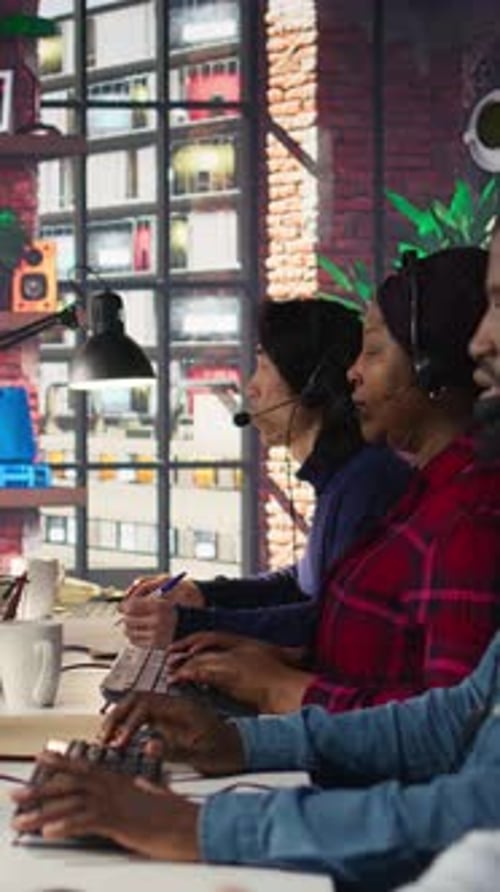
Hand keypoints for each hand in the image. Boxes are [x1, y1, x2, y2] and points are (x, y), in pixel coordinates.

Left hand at [11, 751, 198, 860]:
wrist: (194, 824)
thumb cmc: (178, 813)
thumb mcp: (158, 794)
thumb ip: (146, 786)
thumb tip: (141, 781)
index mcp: (121, 780)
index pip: (85, 767)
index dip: (61, 763)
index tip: (42, 758)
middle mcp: (115, 787)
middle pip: (70, 784)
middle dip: (40, 790)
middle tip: (17, 796)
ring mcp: (116, 803)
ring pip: (71, 803)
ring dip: (42, 812)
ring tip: (22, 821)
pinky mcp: (119, 822)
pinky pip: (86, 822)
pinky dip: (66, 825)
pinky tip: (50, 831)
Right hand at [99, 691, 244, 775]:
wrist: (242, 749)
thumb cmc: (226, 751)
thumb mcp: (201, 755)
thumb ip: (173, 750)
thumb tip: (148, 746)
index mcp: (182, 708)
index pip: (146, 704)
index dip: (128, 721)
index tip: (120, 742)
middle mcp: (174, 705)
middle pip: (137, 699)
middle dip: (117, 716)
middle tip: (104, 738)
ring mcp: (171, 712)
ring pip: (138, 705)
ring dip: (121, 719)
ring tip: (108, 739)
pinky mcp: (170, 721)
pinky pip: (144, 716)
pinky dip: (129, 725)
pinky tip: (122, 740)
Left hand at [120, 575, 204, 647]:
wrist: (196, 622)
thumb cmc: (178, 605)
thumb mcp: (164, 594)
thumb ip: (144, 595)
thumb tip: (124, 605)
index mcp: (160, 606)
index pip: (132, 606)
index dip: (124, 605)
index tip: (123, 606)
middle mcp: (158, 621)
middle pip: (129, 619)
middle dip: (125, 617)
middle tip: (125, 614)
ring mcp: (157, 634)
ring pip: (130, 632)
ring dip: (128, 627)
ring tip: (130, 623)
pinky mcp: (157, 645)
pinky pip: (136, 641)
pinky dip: (133, 636)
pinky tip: (137, 631)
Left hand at [168, 630, 307, 669]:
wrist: (287, 690)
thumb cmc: (282, 678)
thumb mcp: (272, 659)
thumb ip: (252, 659)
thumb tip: (246, 664)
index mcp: (244, 642)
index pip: (212, 636)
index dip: (194, 641)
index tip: (180, 648)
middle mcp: (236, 647)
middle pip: (202, 645)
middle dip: (184, 652)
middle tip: (169, 660)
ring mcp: (232, 660)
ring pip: (200, 659)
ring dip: (183, 666)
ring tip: (170, 675)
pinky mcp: (228, 675)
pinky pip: (202, 672)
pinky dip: (188, 675)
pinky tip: (177, 680)